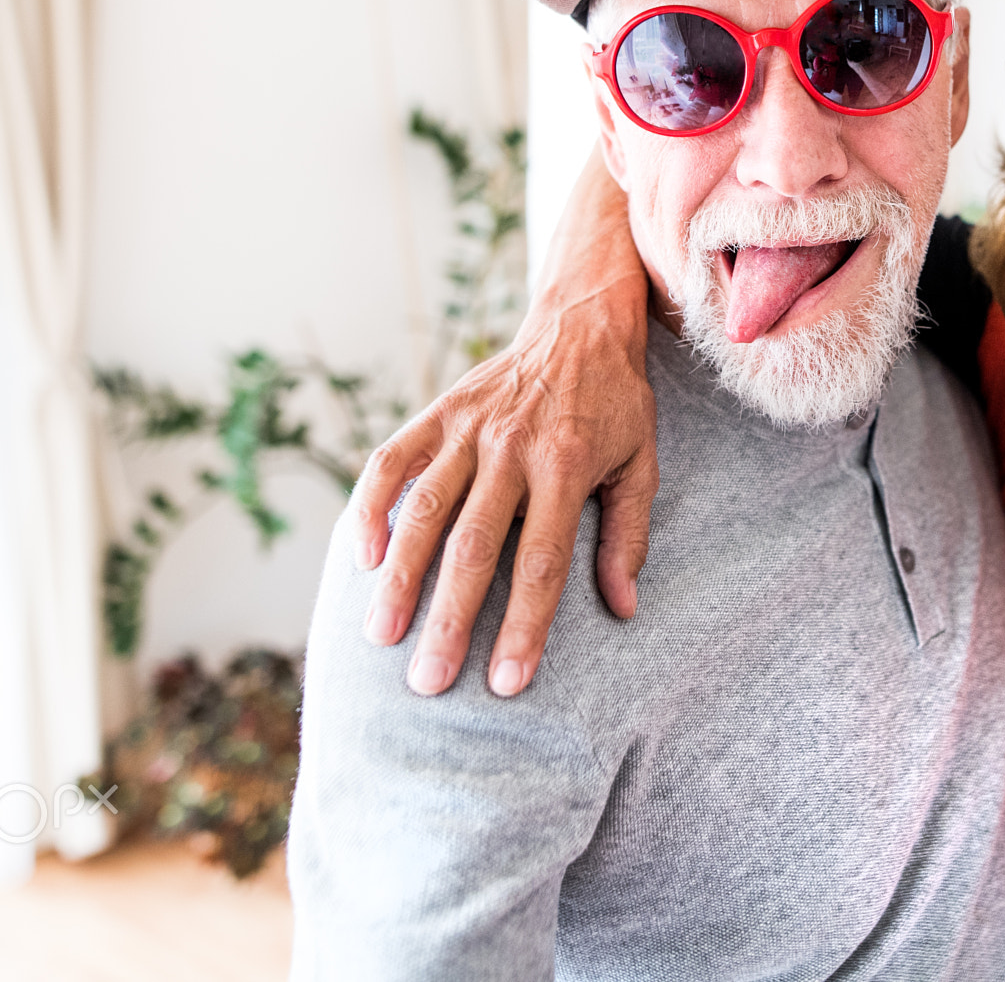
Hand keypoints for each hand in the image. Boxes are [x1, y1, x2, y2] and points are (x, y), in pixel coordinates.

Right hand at [348, 151, 656, 696]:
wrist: (581, 321)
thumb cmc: (617, 405)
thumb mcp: (643, 464)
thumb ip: (628, 535)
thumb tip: (623, 608)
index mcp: (567, 465)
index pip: (541, 561)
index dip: (524, 626)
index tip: (507, 684)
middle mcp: (512, 447)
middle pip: (473, 546)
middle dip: (449, 619)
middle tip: (428, 683)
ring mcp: (468, 427)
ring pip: (423, 509)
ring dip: (399, 576)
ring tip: (381, 636)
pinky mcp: (438, 412)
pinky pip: (392, 461)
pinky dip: (371, 507)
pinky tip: (362, 559)